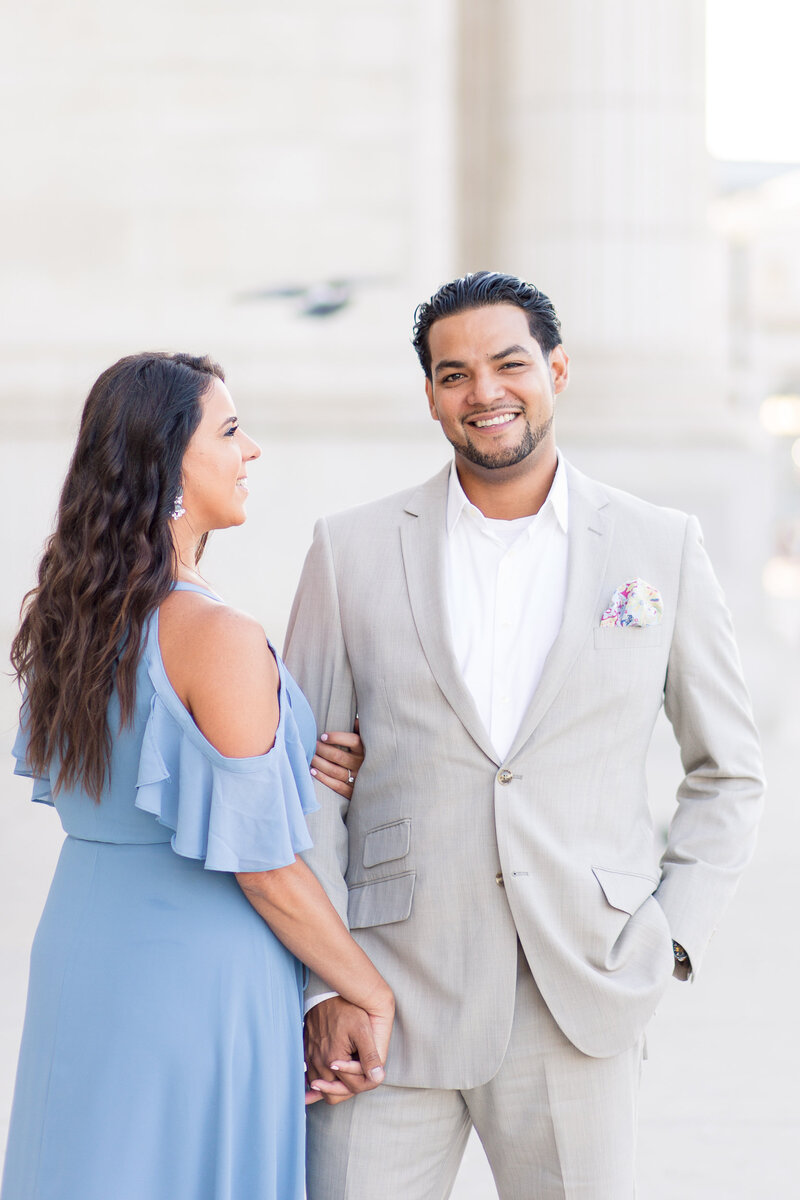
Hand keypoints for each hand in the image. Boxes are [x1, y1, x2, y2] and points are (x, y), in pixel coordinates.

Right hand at [304, 991, 393, 1105]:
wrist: (325, 993)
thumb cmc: (346, 1009)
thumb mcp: (362, 1030)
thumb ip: (370, 1056)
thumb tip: (378, 1078)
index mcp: (333, 1060)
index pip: (354, 1087)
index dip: (368, 1083)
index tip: (376, 1075)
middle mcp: (318, 1064)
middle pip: (334, 1095)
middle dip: (349, 1091)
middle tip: (362, 1082)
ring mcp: (310, 1060)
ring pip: (321, 1090)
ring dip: (334, 1088)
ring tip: (347, 1084)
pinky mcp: (306, 1054)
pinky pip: (310, 1078)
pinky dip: (319, 1083)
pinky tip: (322, 1085)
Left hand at [310, 718, 363, 798]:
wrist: (382, 781)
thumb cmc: (370, 756)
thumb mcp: (370, 743)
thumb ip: (363, 731)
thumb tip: (356, 720)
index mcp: (366, 750)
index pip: (352, 741)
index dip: (336, 737)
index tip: (323, 736)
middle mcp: (362, 764)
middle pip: (338, 756)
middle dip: (322, 750)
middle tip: (312, 745)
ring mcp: (358, 779)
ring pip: (334, 771)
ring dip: (319, 763)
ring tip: (310, 757)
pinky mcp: (353, 791)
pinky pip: (336, 786)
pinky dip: (323, 779)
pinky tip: (313, 771)